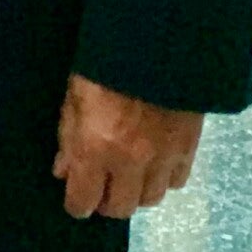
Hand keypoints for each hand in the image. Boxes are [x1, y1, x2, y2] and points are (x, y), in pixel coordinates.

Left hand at [53, 73, 203, 220]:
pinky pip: (177, 181)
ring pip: (150, 199)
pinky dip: (164, 178)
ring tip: (127, 176)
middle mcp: (130, 162)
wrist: (156, 43)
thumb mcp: (73, 96)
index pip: (84, 199)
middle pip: (120, 208)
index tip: (75, 201)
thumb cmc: (103, 64)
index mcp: (95, 148)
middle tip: (100, 188)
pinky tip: (154, 163)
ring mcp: (162, 158)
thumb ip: (68, 137)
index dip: (77, 204)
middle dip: (107, 203)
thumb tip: (63, 171)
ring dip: (136, 193)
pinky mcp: (188, 148)